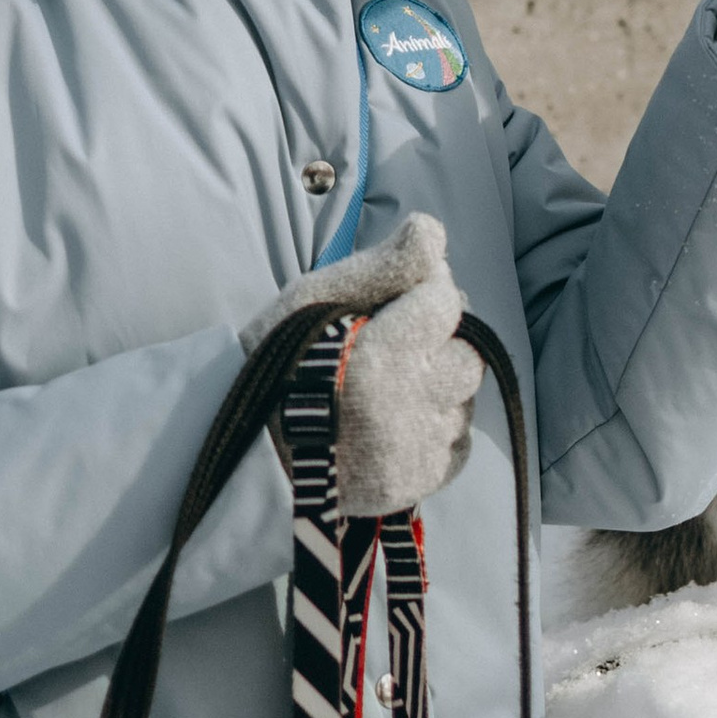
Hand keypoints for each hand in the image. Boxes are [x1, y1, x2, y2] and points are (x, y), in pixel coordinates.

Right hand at [244, 214, 481, 517]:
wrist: (248, 449)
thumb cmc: (279, 359)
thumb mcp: (315, 297)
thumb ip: (384, 265)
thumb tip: (433, 232)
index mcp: (380, 356)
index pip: (446, 302)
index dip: (425, 291)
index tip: (396, 301)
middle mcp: (405, 408)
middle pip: (468, 356)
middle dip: (443, 341)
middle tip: (402, 342)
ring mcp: (412, 453)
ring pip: (464, 401)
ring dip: (440, 386)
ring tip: (395, 385)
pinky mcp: (415, 485)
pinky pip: (457, 446)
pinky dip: (437, 429)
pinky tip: (401, 419)